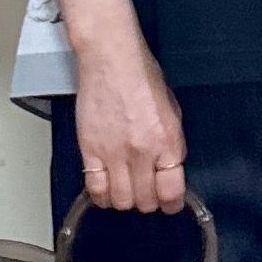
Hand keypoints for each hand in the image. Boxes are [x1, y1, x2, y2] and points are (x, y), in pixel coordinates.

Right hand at [74, 35, 186, 213]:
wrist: (112, 59)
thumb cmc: (142, 75)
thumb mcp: (171, 109)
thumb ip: (171, 142)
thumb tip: (169, 166)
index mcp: (166, 141)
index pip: (172, 192)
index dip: (171, 203)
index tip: (169, 202)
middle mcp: (142, 152)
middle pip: (145, 201)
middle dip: (148, 201)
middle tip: (146, 192)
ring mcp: (114, 153)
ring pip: (120, 201)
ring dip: (125, 200)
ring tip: (126, 189)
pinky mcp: (90, 149)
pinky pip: (94, 189)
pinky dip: (101, 195)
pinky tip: (106, 188)